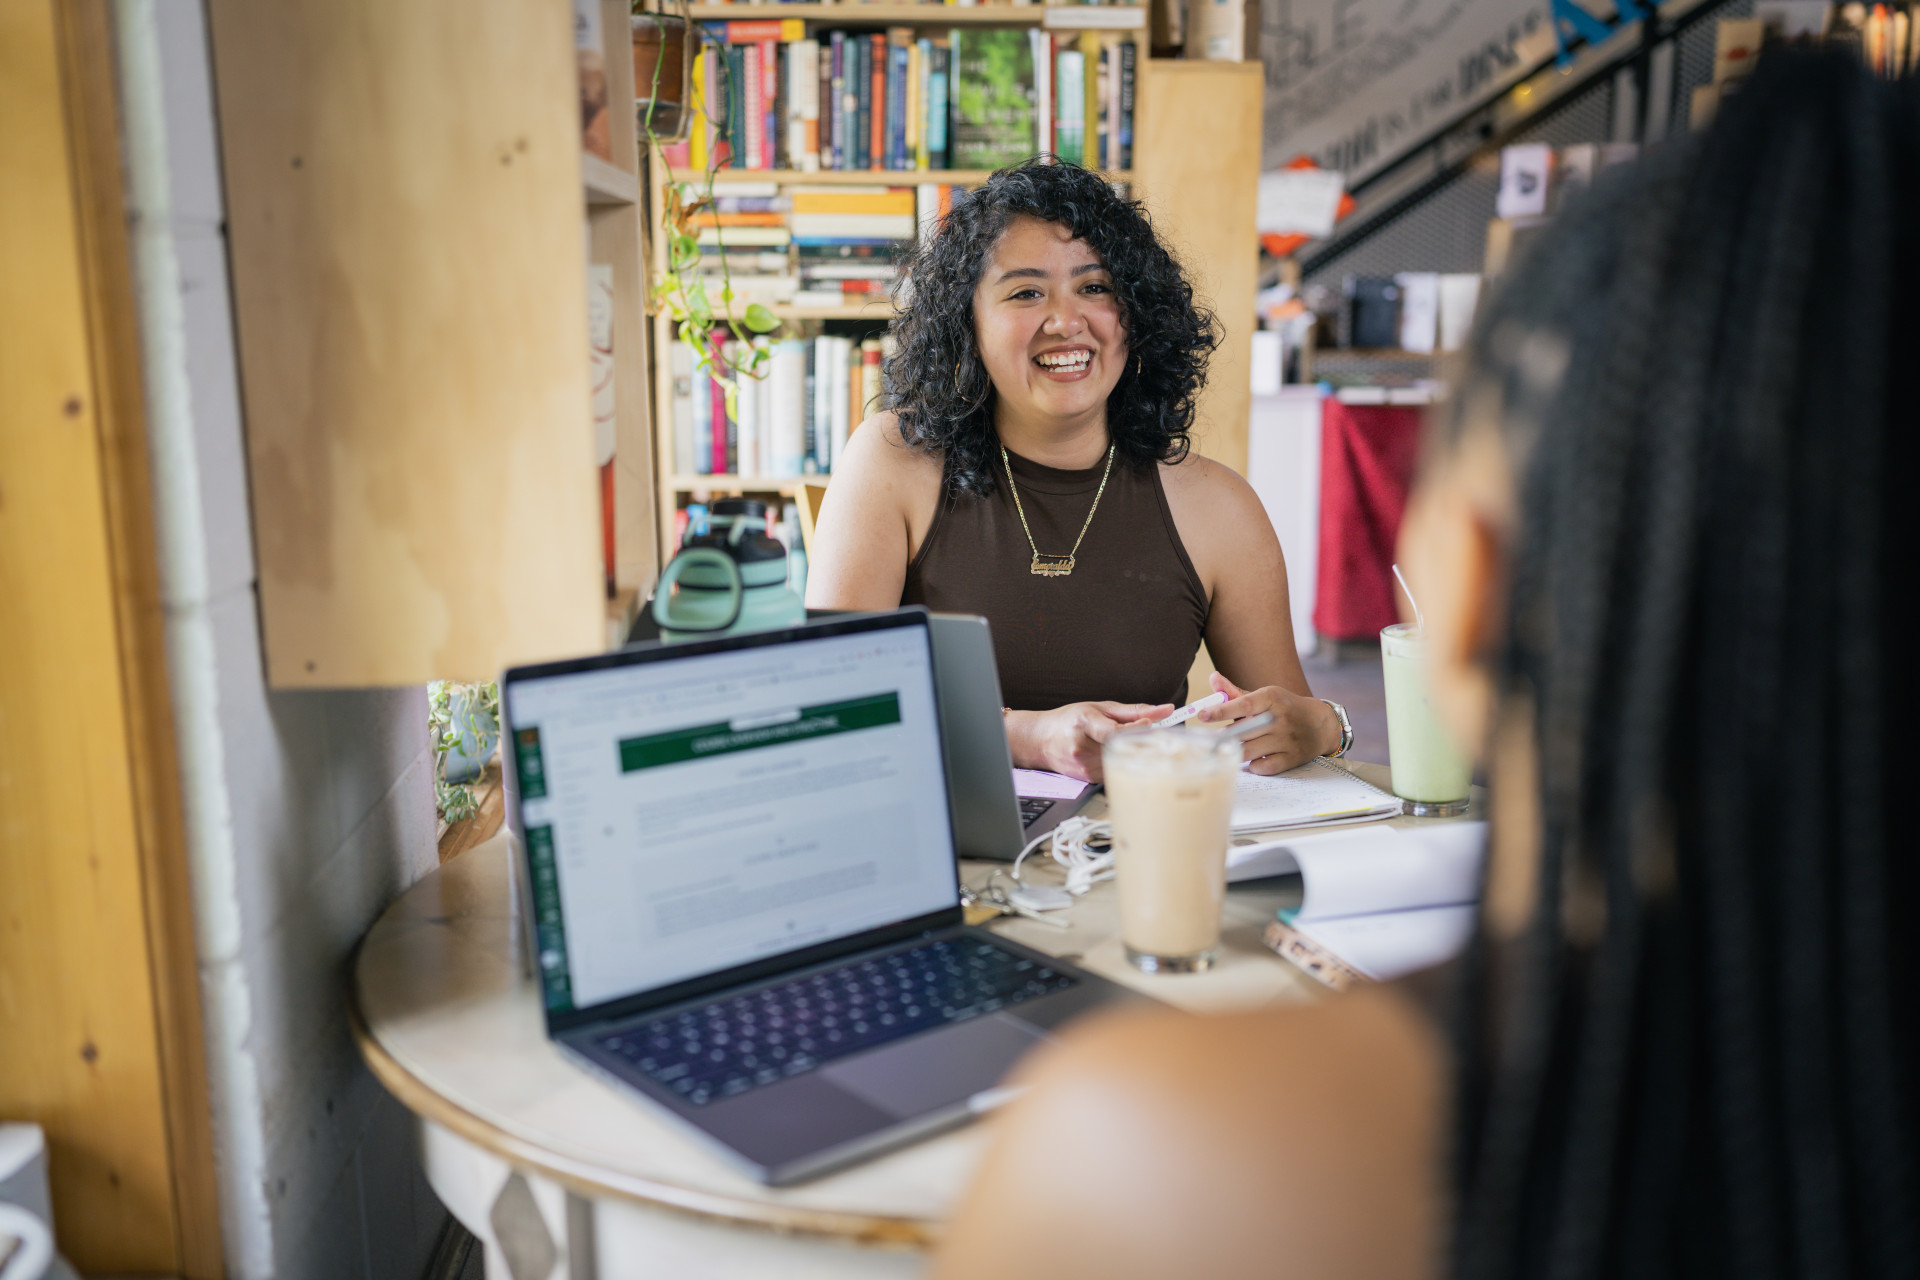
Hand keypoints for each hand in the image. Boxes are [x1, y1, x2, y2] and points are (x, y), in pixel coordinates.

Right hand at [1005, 701, 1173, 781]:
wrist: (1041, 741)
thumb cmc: (1070, 720)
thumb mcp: (1100, 708)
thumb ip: (1134, 711)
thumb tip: (1165, 710)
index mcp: (1084, 724)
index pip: (1114, 732)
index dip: (1136, 729)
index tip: (1150, 724)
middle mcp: (1082, 747)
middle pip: (1122, 748)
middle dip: (1139, 741)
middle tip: (1149, 733)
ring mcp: (1084, 766)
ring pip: (1122, 762)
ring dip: (1131, 753)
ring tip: (1125, 741)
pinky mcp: (1088, 780)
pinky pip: (1115, 771)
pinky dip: (1120, 762)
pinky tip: (1111, 753)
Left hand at [1193, 672, 1341, 775]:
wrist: (1321, 724)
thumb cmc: (1286, 708)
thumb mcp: (1265, 696)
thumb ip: (1236, 692)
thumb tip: (1213, 679)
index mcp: (1271, 698)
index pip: (1243, 704)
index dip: (1221, 710)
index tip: (1202, 715)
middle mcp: (1280, 718)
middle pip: (1243, 730)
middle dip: (1224, 736)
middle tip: (1211, 739)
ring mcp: (1287, 739)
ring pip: (1250, 750)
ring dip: (1236, 751)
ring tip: (1230, 748)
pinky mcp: (1292, 757)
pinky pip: (1264, 767)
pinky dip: (1253, 766)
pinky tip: (1252, 760)